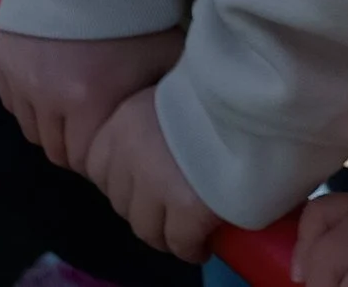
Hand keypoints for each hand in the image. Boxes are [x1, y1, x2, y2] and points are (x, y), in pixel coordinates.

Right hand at [0, 26, 184, 171]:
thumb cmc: (129, 15)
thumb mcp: (163, 60)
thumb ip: (164, 103)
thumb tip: (177, 134)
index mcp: (85, 103)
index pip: (82, 160)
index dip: (97, 158)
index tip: (109, 145)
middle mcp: (43, 97)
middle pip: (53, 148)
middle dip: (73, 146)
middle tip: (91, 129)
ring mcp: (17, 77)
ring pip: (29, 127)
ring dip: (49, 126)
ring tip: (68, 109)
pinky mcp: (0, 58)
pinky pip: (9, 100)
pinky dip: (27, 103)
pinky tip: (46, 87)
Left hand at [84, 87, 219, 261]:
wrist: (252, 102)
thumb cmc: (217, 98)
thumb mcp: (167, 102)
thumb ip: (151, 130)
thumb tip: (156, 162)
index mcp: (122, 122)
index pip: (96, 168)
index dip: (121, 185)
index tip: (144, 191)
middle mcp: (128, 153)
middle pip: (120, 203)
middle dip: (144, 212)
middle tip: (169, 215)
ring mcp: (155, 182)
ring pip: (145, 229)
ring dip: (165, 235)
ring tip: (187, 234)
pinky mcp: (187, 207)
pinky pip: (179, 243)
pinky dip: (190, 249)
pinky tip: (203, 245)